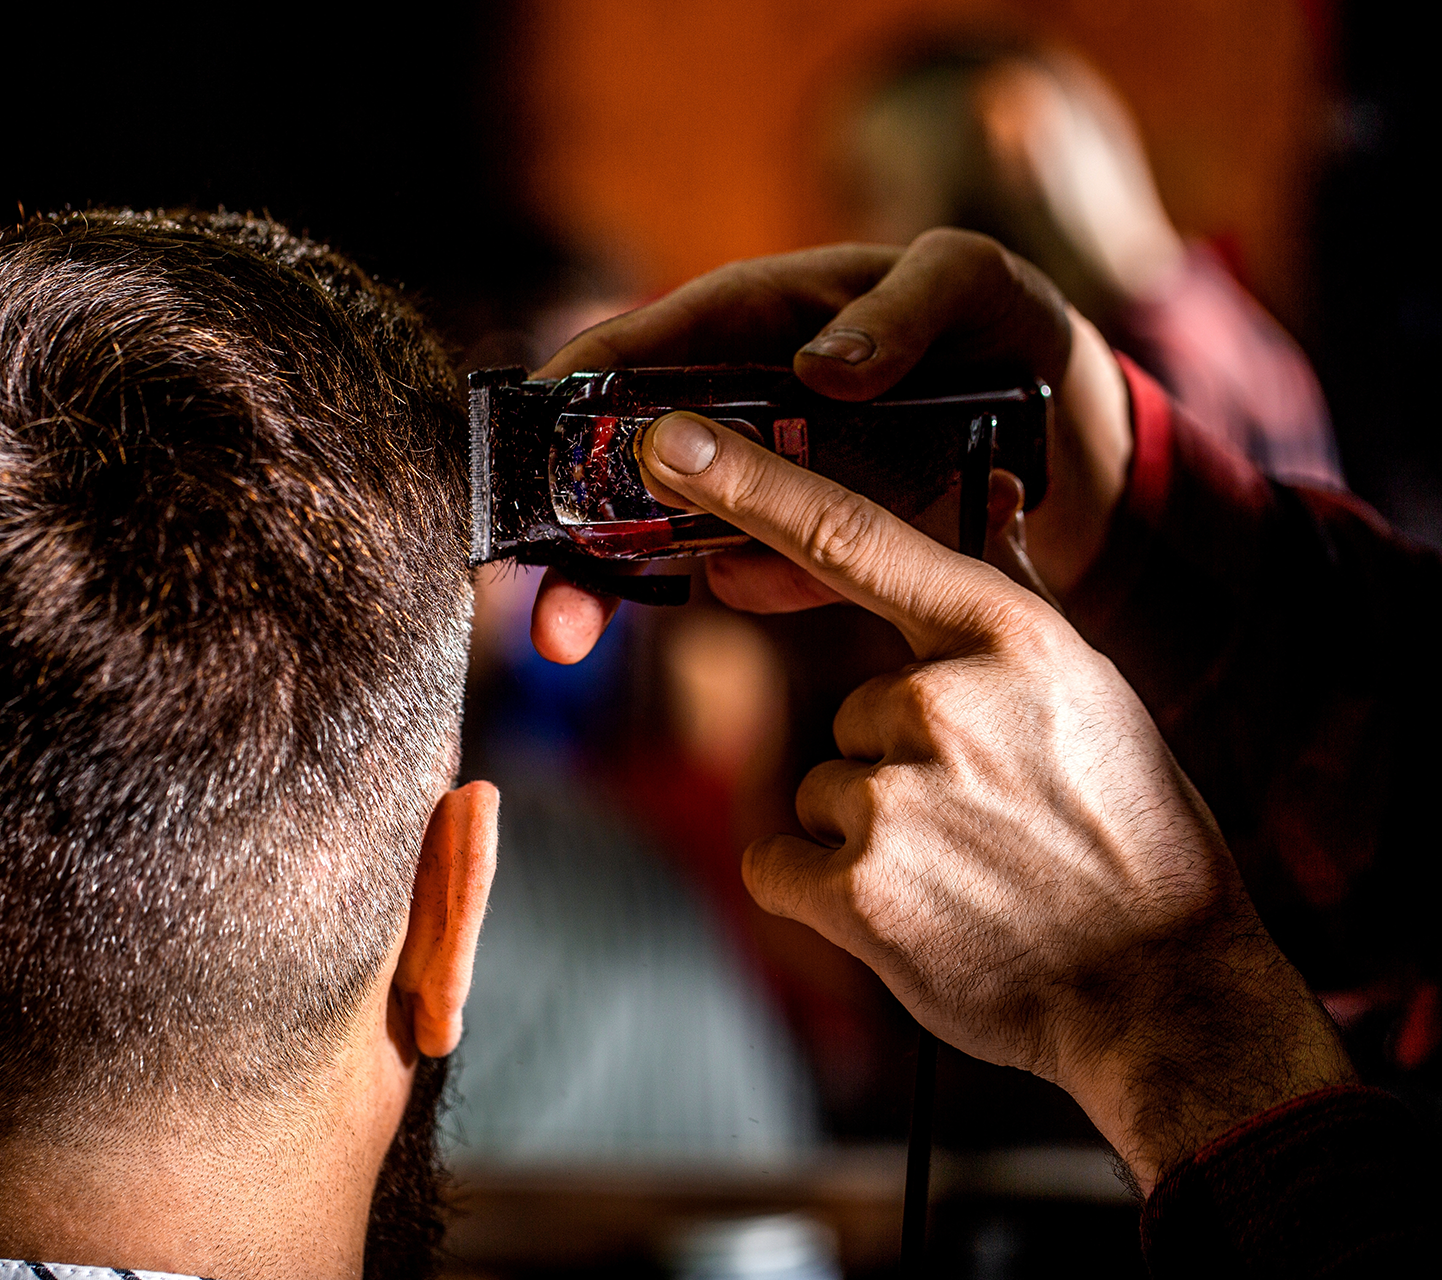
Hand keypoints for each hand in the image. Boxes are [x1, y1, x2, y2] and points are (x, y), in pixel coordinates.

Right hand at [528, 228, 1131, 662]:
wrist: (1071, 429)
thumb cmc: (1008, 323)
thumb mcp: (974, 281)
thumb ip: (907, 307)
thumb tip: (818, 373)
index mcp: (760, 316)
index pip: (642, 340)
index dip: (572, 384)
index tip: (517, 433)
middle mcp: (744, 396)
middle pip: (629, 457)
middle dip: (568, 527)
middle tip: (533, 595)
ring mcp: (772, 472)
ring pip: (674, 529)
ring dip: (620, 582)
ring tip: (575, 634)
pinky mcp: (811, 534)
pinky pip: (760, 570)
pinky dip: (757, 585)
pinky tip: (772, 585)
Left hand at [633, 407, 1352, 1190]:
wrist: (1164, 994)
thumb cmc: (1129, 838)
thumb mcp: (1092, 695)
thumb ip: (1012, 599)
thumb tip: (998, 494)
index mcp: (1009, 638)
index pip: (854, 536)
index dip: (746, 483)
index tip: (665, 443)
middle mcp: (947, 701)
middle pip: (849, 710)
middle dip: (896, 766)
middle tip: (990, 823)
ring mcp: (898, 794)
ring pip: (825, 789)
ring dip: (872, 835)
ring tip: (969, 874)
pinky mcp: (858, 887)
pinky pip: (781, 863)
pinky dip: (825, 895)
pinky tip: (913, 915)